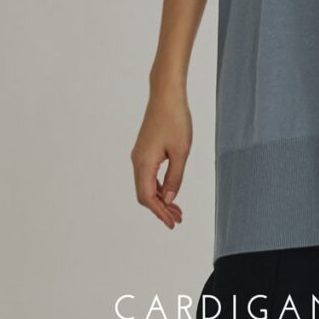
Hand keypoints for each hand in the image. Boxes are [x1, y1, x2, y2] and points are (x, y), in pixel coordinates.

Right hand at [130, 90, 191, 229]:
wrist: (166, 94)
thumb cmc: (175, 119)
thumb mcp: (181, 151)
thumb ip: (174, 177)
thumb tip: (168, 200)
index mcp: (144, 163)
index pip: (147, 197)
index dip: (159, 213)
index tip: (172, 223)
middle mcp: (137, 161)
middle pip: (145, 194)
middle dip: (160, 209)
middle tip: (178, 219)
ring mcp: (140, 155)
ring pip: (146, 185)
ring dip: (160, 198)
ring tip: (177, 209)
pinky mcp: (145, 149)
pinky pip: (149, 175)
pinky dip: (159, 186)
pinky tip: (171, 190)